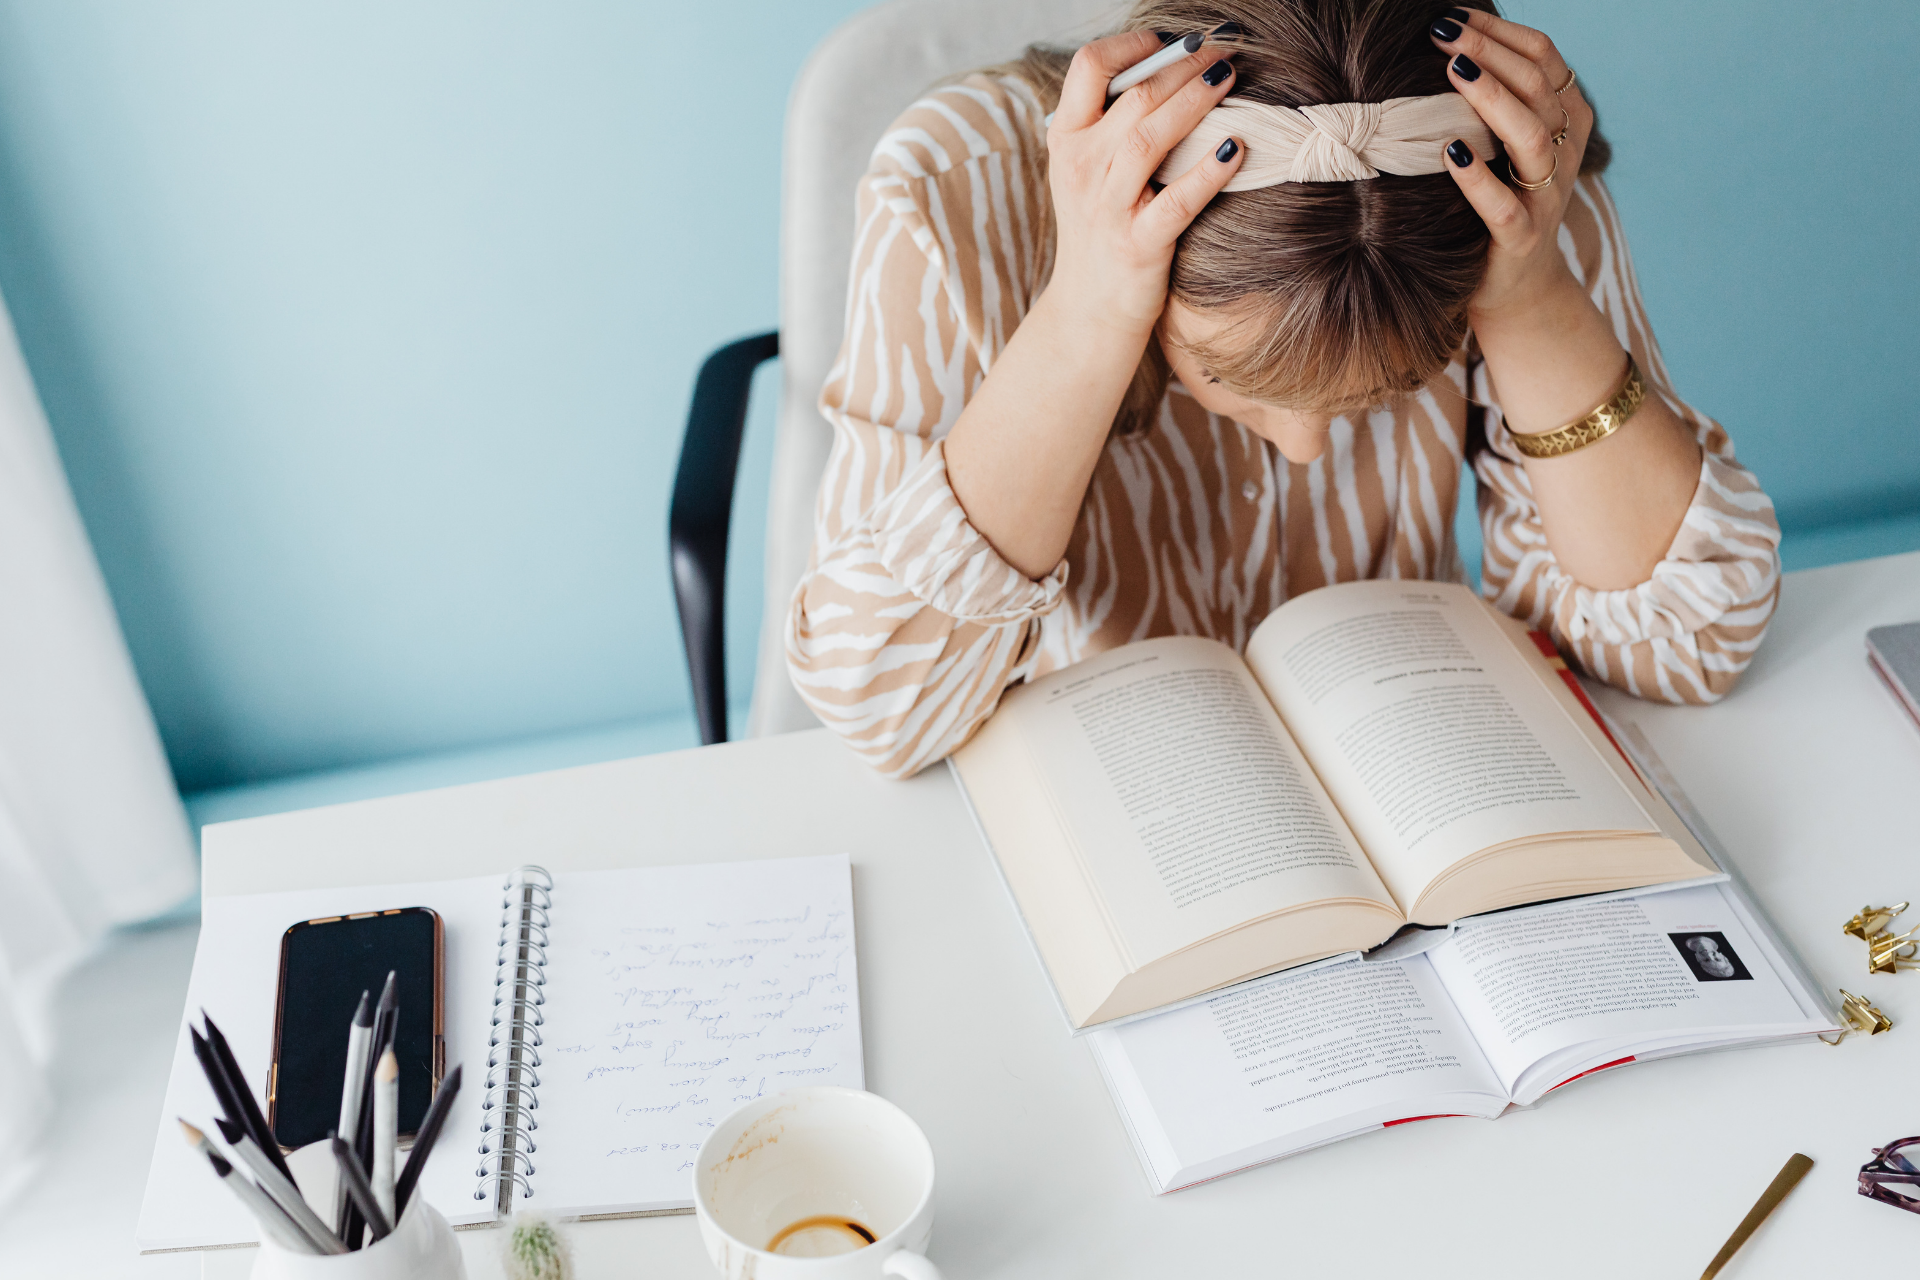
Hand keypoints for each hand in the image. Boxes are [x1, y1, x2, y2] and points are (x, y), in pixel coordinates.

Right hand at [1043, 31, 1243, 335]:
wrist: (1089, 309)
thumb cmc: (1100, 228)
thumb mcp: (1087, 171)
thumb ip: (1110, 122)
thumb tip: (1167, 66)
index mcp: (1066, 140)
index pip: (1089, 67)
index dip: (1134, 44)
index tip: (1172, 41)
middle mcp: (1080, 168)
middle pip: (1133, 95)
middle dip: (1183, 64)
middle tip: (1222, 48)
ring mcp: (1107, 208)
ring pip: (1149, 137)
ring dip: (1195, 101)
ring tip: (1230, 77)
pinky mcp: (1138, 245)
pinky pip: (1177, 201)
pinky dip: (1209, 173)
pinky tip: (1236, 149)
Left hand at [1428, 10, 1593, 320]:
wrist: (1515, 287)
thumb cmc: (1499, 201)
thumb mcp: (1506, 145)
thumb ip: (1495, 101)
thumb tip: (1450, 44)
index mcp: (1567, 120)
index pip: (1544, 58)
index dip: (1502, 33)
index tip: (1456, 15)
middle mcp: (1564, 153)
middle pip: (1538, 88)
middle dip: (1491, 53)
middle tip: (1443, 32)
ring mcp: (1546, 198)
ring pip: (1532, 137)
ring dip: (1492, 99)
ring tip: (1452, 72)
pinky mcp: (1521, 240)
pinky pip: (1505, 207)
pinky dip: (1477, 180)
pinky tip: (1449, 153)